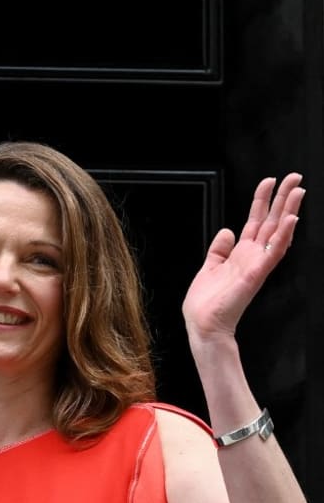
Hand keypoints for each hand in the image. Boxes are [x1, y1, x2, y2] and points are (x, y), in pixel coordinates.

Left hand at [182, 173, 303, 345]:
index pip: (256, 221)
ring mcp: (257, 264)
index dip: (263, 200)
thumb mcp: (209, 267)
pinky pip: (274, 252)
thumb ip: (219, 249)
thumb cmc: (207, 302)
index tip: (270, 182)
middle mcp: (252, 256)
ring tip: (298, 191)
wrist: (203, 324)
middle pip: (272, 221)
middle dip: (283, 199)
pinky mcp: (256, 273)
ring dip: (289, 210)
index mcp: (241, 253)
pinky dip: (284, 235)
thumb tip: (226, 231)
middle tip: (295, 177)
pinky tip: (291, 219)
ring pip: (278, 232)